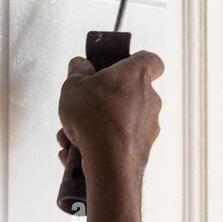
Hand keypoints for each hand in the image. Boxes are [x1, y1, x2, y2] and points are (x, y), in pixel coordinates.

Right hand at [57, 51, 164, 177]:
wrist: (109, 161)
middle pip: (129, 94)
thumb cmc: (96, 119)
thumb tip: (80, 65)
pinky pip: (119, 143)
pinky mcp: (143, 149)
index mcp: (136, 75)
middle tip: (83, 108)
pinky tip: (78, 152)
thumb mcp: (73, 86)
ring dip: (98, 126)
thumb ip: (77, 72)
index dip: (136, 61)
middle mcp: (149, 99)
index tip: (121, 65)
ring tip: (72, 136)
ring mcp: (148, 126)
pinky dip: (101, 146)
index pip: (150, 60)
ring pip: (121, 121)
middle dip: (105, 101)